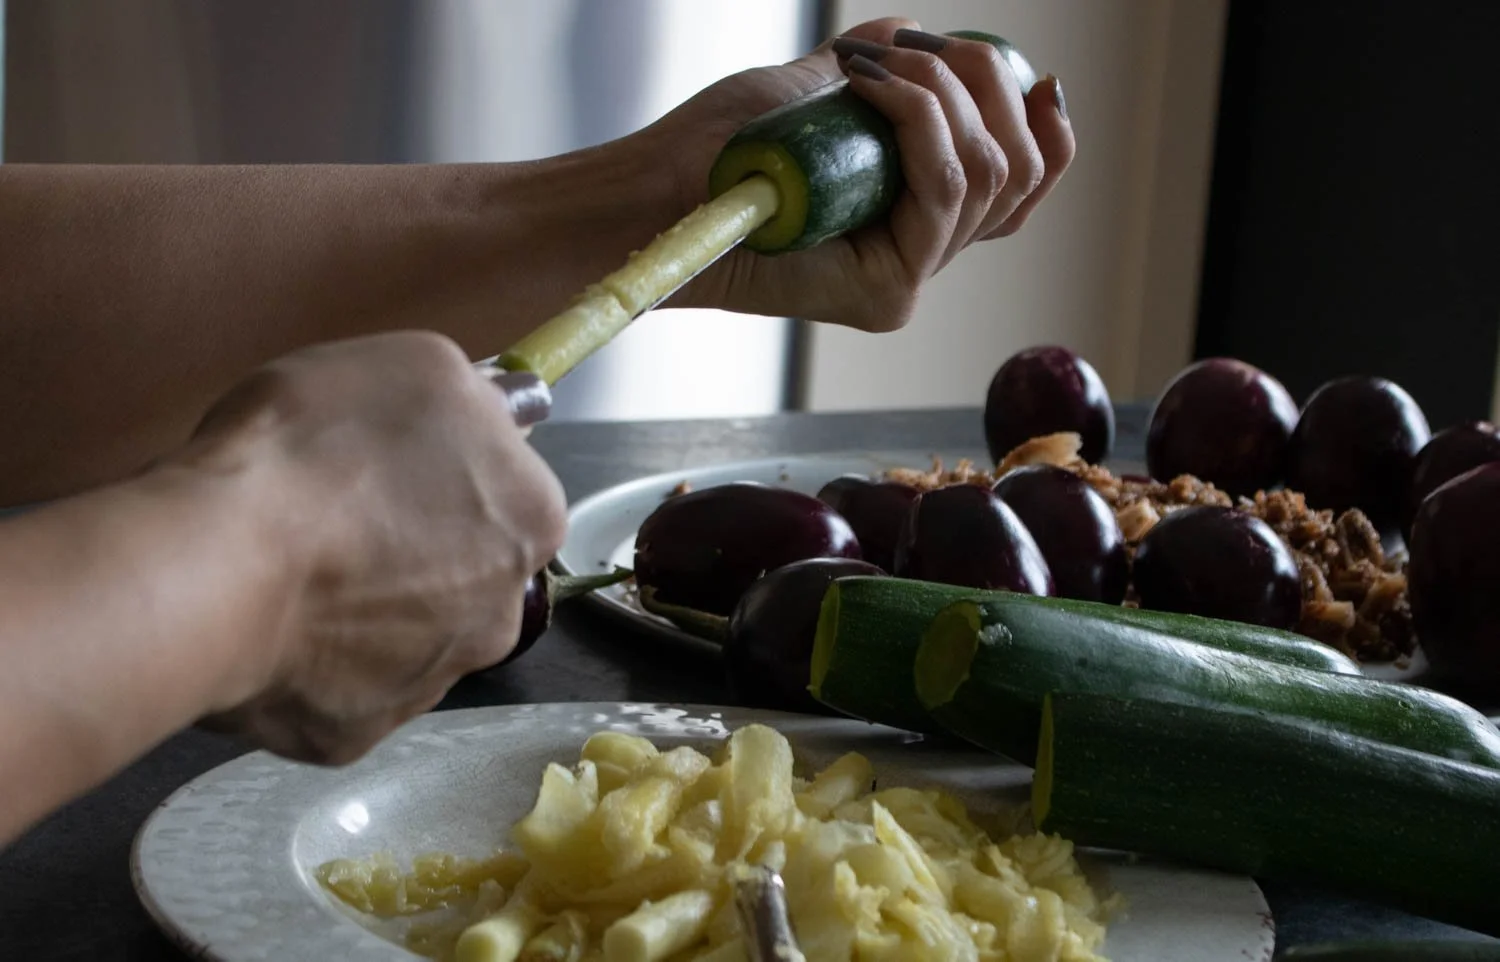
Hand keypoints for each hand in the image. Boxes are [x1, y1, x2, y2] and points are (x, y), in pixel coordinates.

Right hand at [190, 331, 565, 763]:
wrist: (217, 565)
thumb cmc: (316, 450)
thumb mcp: (418, 366)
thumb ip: (472, 401)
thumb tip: (487, 421)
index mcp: (531, 521)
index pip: (506, 492)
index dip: (444, 470)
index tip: (384, 460)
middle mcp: (501, 617)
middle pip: (460, 571)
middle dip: (410, 547)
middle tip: (332, 515)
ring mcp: (427, 686)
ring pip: (402, 635)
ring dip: (361, 608)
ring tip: (286, 571)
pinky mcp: (351, 738)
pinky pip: (335, 689)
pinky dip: (306, 661)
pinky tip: (264, 625)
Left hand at [649, 17, 1075, 332]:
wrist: (658, 194)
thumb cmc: (719, 149)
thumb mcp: (816, 91)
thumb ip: (873, 69)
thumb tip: (915, 30)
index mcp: (917, 216)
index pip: (1022, 183)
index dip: (1046, 128)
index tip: (1036, 75)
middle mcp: (920, 254)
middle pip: (1018, 172)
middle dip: (987, 86)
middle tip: (915, 48)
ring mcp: (907, 278)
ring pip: (986, 174)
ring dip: (942, 93)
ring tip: (875, 66)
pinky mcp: (887, 293)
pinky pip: (944, 191)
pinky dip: (921, 121)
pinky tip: (875, 87)